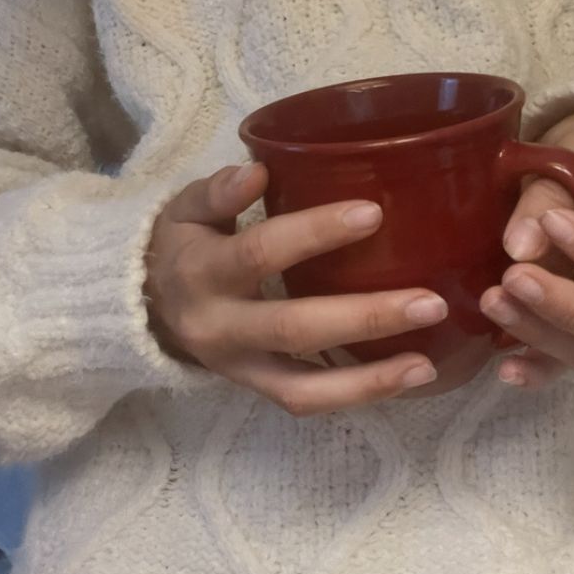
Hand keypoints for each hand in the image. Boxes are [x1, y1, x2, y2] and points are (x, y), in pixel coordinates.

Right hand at [144, 164, 446, 414]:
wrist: (143, 309)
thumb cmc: (181, 245)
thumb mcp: (184, 210)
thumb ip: (218, 192)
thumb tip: (259, 172)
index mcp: (203, 271)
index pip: (261, 252)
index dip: (314, 233)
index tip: (373, 214)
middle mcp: (220, 328)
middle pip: (295, 329)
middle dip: (365, 317)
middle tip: (429, 303)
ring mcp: (239, 369)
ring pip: (304, 388)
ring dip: (369, 380)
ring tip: (426, 363)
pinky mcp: (256, 390)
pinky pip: (307, 401)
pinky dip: (356, 394)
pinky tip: (406, 376)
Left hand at [480, 112, 573, 389]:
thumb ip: (553, 190)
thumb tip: (519, 246)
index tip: (553, 222)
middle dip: (570, 308)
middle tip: (513, 277)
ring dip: (540, 334)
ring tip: (491, 300)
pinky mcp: (573, 332)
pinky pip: (561, 365)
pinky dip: (534, 369)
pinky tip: (503, 366)